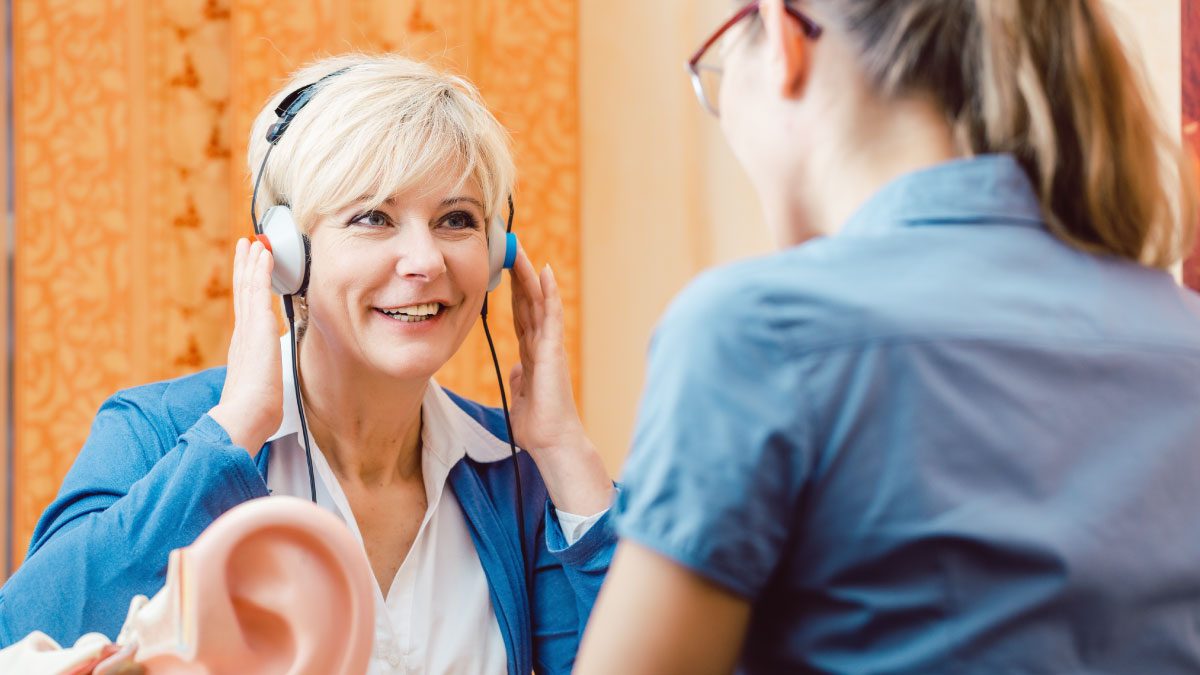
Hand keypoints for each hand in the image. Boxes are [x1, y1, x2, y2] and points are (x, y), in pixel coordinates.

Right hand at [208, 239, 282, 456]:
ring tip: (253, 242)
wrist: (247, 413)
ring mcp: (248, 328)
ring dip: (252, 262)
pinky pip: (258, 289)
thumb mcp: (260, 391)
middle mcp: (243, 334)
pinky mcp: (257, 324)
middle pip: (242, 293)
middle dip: (244, 268)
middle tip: (245, 246)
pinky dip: (261, 269)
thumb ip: (261, 384)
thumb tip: (266, 394)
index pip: (245, 311)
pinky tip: (264, 254)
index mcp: (243, 348)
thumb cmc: (255, 410)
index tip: (247, 274)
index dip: (245, 290)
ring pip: (249, 286)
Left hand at [508, 246, 612, 513]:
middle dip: (518, 276)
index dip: (513, 293)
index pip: (521, 316)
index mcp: (531, 355)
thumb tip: (516, 369)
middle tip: (509, 249)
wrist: (550, 441)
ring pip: (539, 302)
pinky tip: (545, 273)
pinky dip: (549, 293)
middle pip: (529, 303)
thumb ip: (519, 379)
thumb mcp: (520, 396)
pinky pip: (551, 315)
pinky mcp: (553, 350)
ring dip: (530, 276)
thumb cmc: (537, 425)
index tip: (503, 272)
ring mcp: (549, 345)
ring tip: (521, 251)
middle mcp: (541, 345)